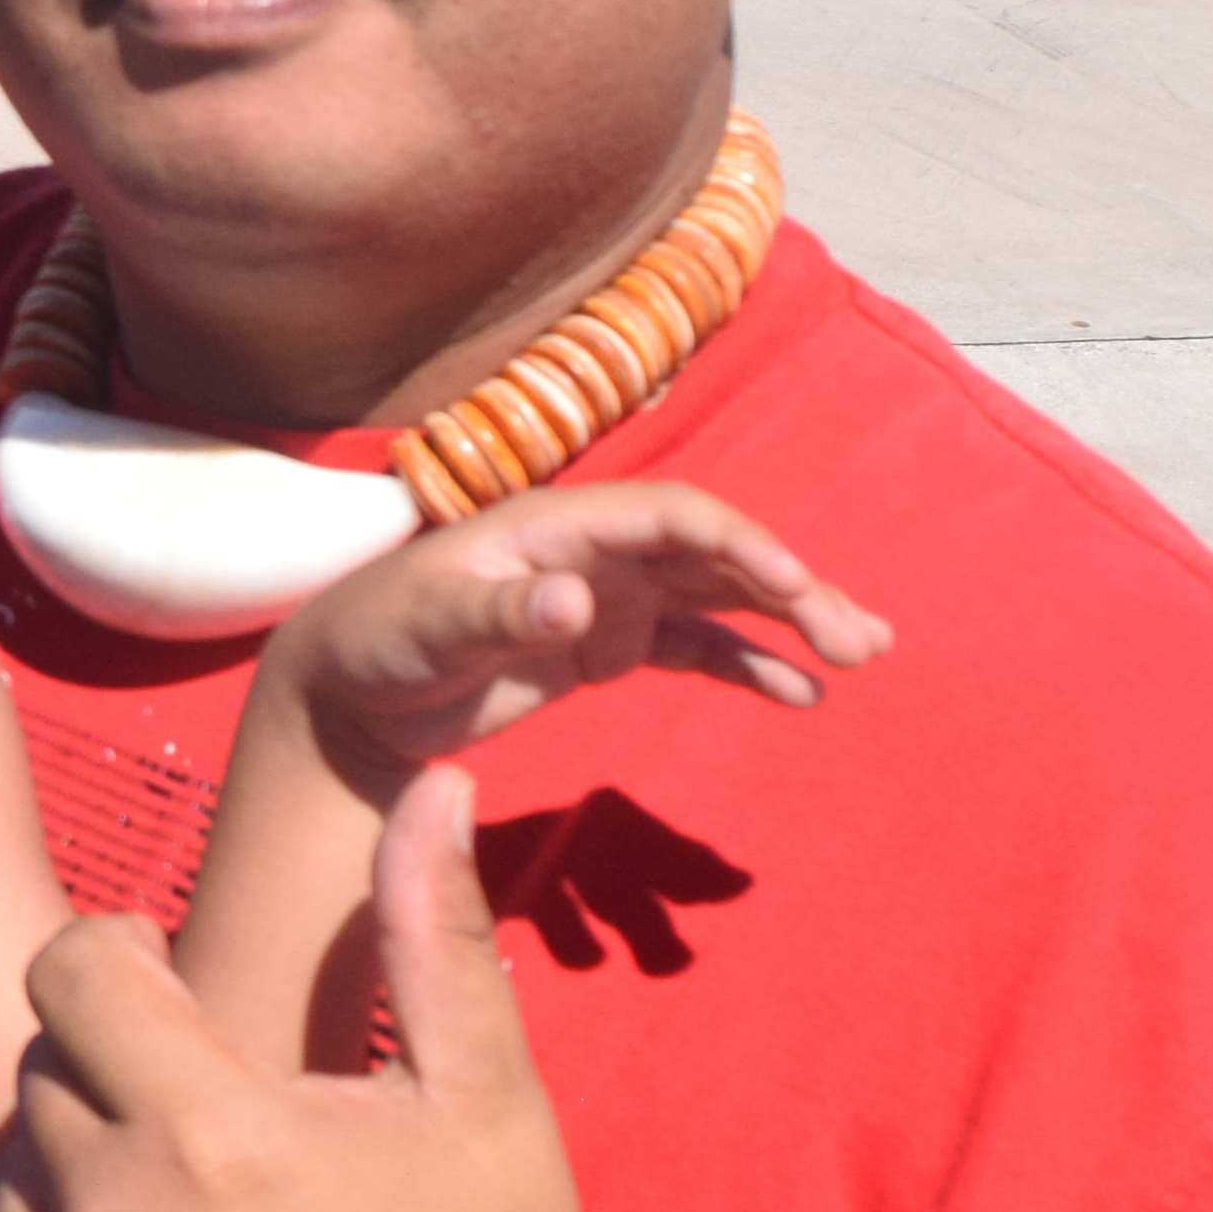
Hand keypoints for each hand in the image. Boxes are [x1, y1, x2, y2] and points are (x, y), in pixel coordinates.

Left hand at [0, 775, 686, 1211]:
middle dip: (110, 1056)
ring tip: (190, 1190)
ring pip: (12, 1168)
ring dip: (79, 1155)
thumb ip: (438, 935)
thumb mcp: (489, 1109)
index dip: (122, 954)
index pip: (72, 966)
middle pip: (41, 1062)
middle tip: (204, 1099)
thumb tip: (433, 783)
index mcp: (215, 1135)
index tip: (176, 983)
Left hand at [267, 481, 887, 785]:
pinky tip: (799, 695)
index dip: (736, 544)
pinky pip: (693, 648)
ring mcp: (607, 596)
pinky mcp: (607, 645)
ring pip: (717, 597)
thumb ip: (499, 616)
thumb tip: (575, 603)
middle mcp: (595, 550)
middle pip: (713, 553)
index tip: (792, 586)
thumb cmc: (378, 638)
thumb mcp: (428, 628)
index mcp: (557, 524)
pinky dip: (746, 666)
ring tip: (861, 653)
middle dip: (789, 588)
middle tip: (859, 639)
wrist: (351, 691)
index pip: (668, 517)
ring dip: (788, 620)